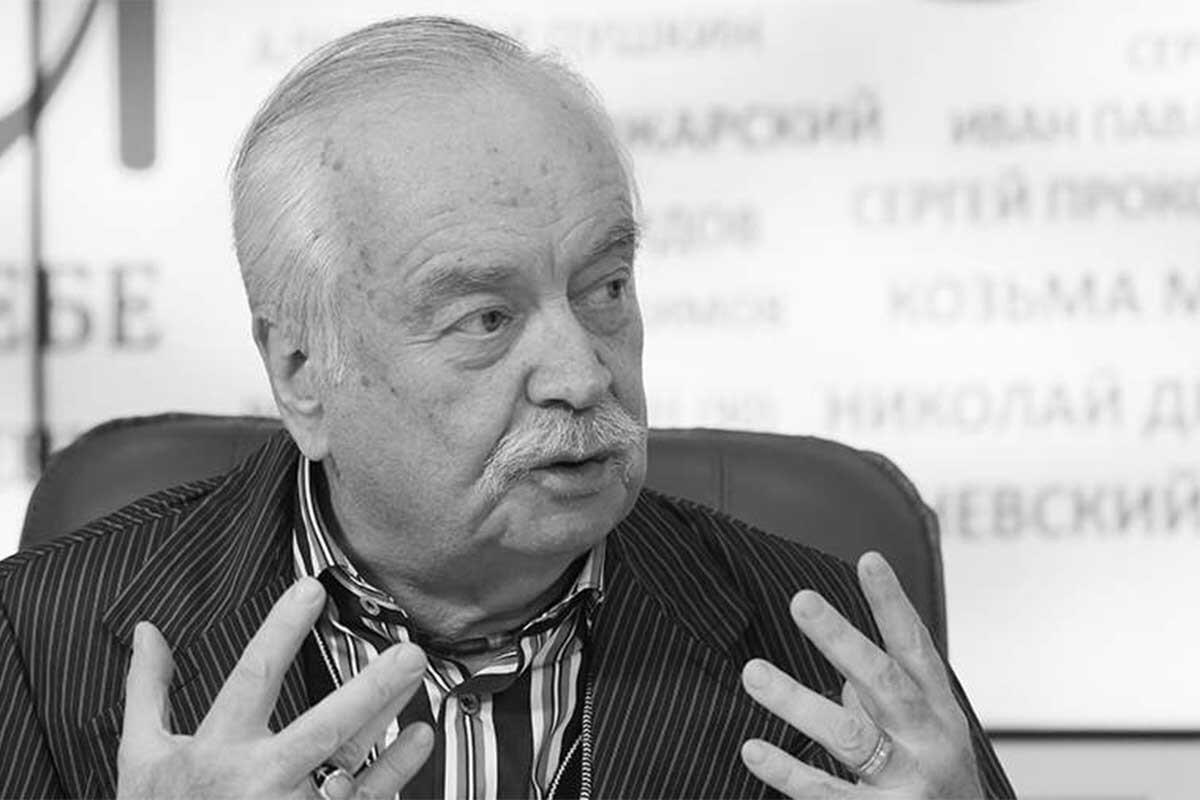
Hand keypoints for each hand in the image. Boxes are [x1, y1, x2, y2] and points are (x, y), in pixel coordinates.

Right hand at [117, 577, 433, 799]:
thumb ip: (147, 692)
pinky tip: (418, 737)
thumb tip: (147, 634)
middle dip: (369, 689)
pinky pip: (364, 799)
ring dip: (387, 718)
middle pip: (323, 728)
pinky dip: (395, 770)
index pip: (254, 677)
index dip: (282, 630)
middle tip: (406, 654)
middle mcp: (259, 783)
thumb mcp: (142, 758)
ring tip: (416, 678)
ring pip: (352, 760)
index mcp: (216, 753)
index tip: (311, 590)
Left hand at [739, 552, 982, 798]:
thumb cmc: (934, 778)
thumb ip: (885, 690)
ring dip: (796, 701)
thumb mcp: (925, 728)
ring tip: (753, 672)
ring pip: (847, 736)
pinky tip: (753, 749)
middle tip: (801, 600)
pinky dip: (788, 771)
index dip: (893, 602)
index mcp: (936, 707)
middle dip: (842, 639)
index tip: (868, 559)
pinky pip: (826, 794)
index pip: (914, 646)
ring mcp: (907, 780)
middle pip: (883, 681)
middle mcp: (927, 739)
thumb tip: (841, 649)